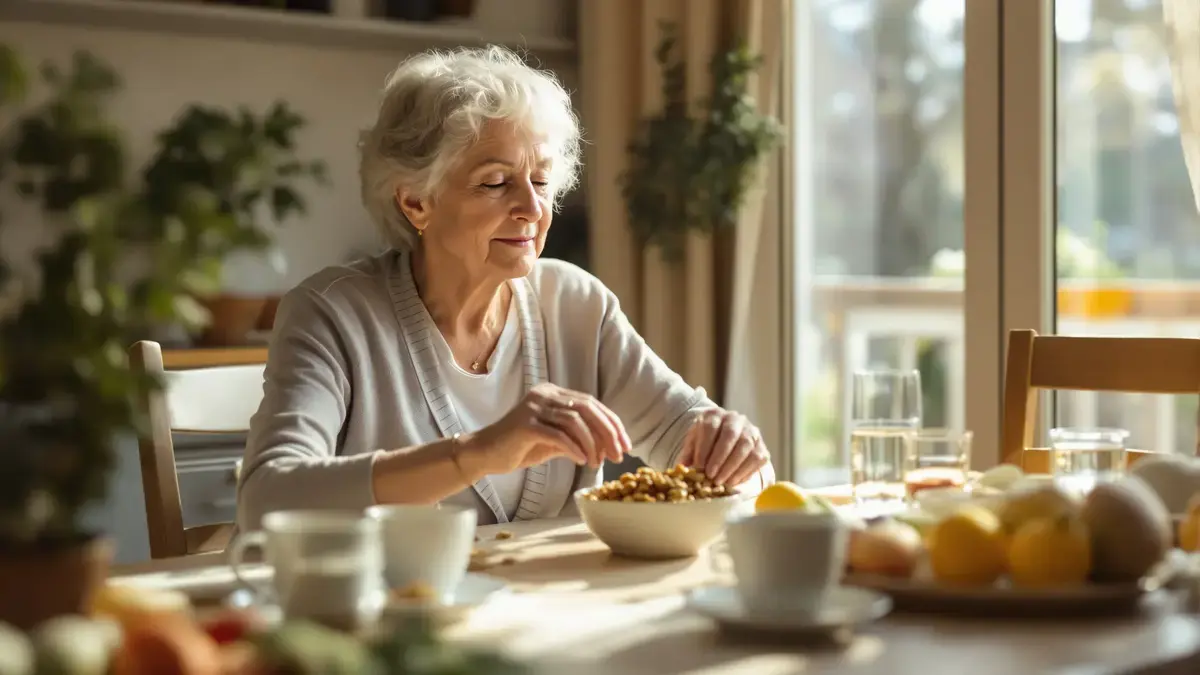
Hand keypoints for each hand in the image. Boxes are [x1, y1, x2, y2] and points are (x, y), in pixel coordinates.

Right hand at [466, 383, 631, 475]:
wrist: (485, 454)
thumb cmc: (520, 447)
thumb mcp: (554, 439)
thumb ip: (577, 436)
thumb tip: (608, 445)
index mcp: (553, 393)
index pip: (591, 404)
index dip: (612, 424)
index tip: (625, 445)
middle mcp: (544, 395)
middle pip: (587, 408)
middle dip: (607, 433)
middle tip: (618, 455)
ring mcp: (533, 408)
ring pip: (574, 421)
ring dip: (592, 443)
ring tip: (597, 462)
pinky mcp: (524, 425)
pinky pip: (557, 435)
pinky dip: (574, 448)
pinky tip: (582, 461)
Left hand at [677, 409, 768, 485]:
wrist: (725, 443)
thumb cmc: (706, 444)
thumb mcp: (693, 445)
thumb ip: (688, 455)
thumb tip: (683, 469)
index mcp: (714, 415)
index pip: (710, 427)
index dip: (705, 447)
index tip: (699, 466)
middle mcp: (735, 419)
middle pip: (730, 435)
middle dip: (719, 458)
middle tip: (710, 475)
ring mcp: (751, 432)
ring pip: (745, 447)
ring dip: (731, 467)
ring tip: (720, 482)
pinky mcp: (761, 447)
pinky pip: (756, 459)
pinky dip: (743, 472)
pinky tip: (732, 482)